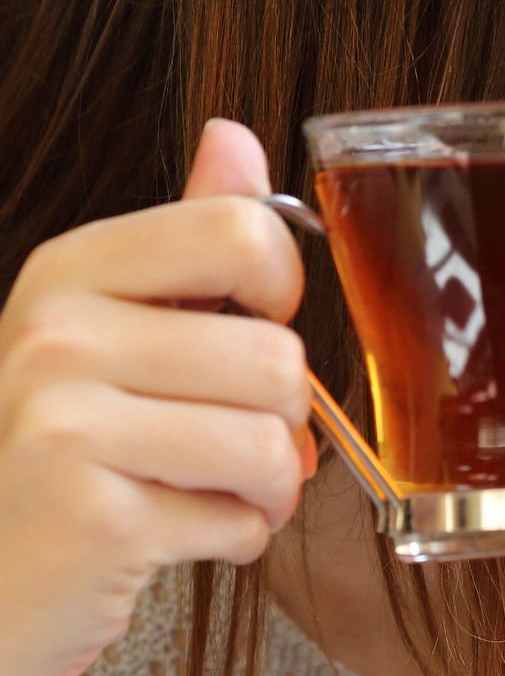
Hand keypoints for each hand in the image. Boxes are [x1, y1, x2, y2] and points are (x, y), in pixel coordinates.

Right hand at [0, 119, 314, 675]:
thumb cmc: (64, 453)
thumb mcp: (113, 327)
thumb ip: (187, 235)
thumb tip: (233, 136)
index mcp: (68, 274)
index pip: (243, 233)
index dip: (280, 294)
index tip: (248, 326)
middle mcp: (55, 338)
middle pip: (277, 357)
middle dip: (279, 420)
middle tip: (214, 443)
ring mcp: (64, 427)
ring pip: (273, 444)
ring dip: (266, 487)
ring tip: (201, 491)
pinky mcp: (95, 520)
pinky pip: (243, 521)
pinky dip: (233, 540)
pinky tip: (171, 535)